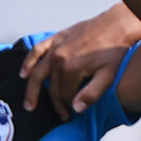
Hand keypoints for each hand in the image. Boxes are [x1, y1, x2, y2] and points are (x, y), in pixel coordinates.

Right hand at [21, 4, 140, 116]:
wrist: (116, 25)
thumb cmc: (113, 50)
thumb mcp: (107, 76)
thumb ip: (91, 94)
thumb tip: (76, 108)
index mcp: (71, 68)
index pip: (64, 95)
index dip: (67, 107)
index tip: (71, 114)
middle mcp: (59, 57)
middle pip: (52, 87)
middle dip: (56, 103)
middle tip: (60, 114)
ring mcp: (55, 47)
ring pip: (39, 73)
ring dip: (32, 89)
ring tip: (29, 103)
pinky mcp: (56, 38)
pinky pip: (36, 51)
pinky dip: (28, 63)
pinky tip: (24, 74)